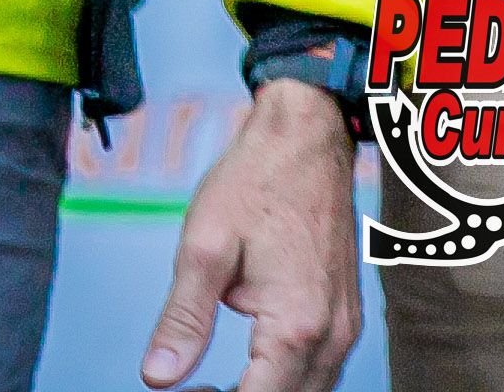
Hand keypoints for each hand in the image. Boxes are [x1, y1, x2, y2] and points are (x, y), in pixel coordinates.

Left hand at [143, 79, 360, 391]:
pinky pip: (321, 372)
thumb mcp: (204, 247)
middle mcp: (331, 334)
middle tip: (191, 388)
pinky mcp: (346, 315)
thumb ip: (183, 319)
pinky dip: (287, 382)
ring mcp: (344, 326)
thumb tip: (158, 378)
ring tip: (211, 384)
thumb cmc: (256, 182)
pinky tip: (252, 369)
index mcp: (295, 324)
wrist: (307, 137)